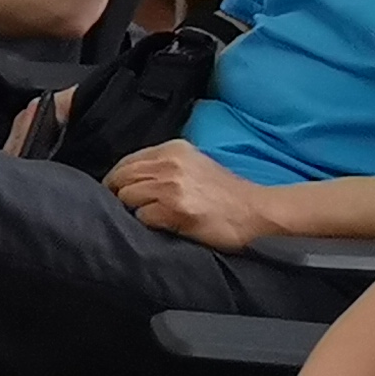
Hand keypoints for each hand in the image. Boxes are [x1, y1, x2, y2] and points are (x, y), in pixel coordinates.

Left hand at [106, 141, 275, 248]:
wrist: (257, 212)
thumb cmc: (228, 195)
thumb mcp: (195, 165)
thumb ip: (164, 166)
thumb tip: (131, 179)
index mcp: (173, 149)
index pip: (127, 161)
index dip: (118, 180)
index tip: (117, 193)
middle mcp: (169, 163)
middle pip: (121, 178)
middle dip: (118, 195)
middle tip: (125, 210)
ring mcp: (171, 186)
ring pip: (126, 197)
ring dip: (132, 210)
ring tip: (149, 217)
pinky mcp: (175, 209)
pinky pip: (141, 216)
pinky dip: (146, 223)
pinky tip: (161, 226)